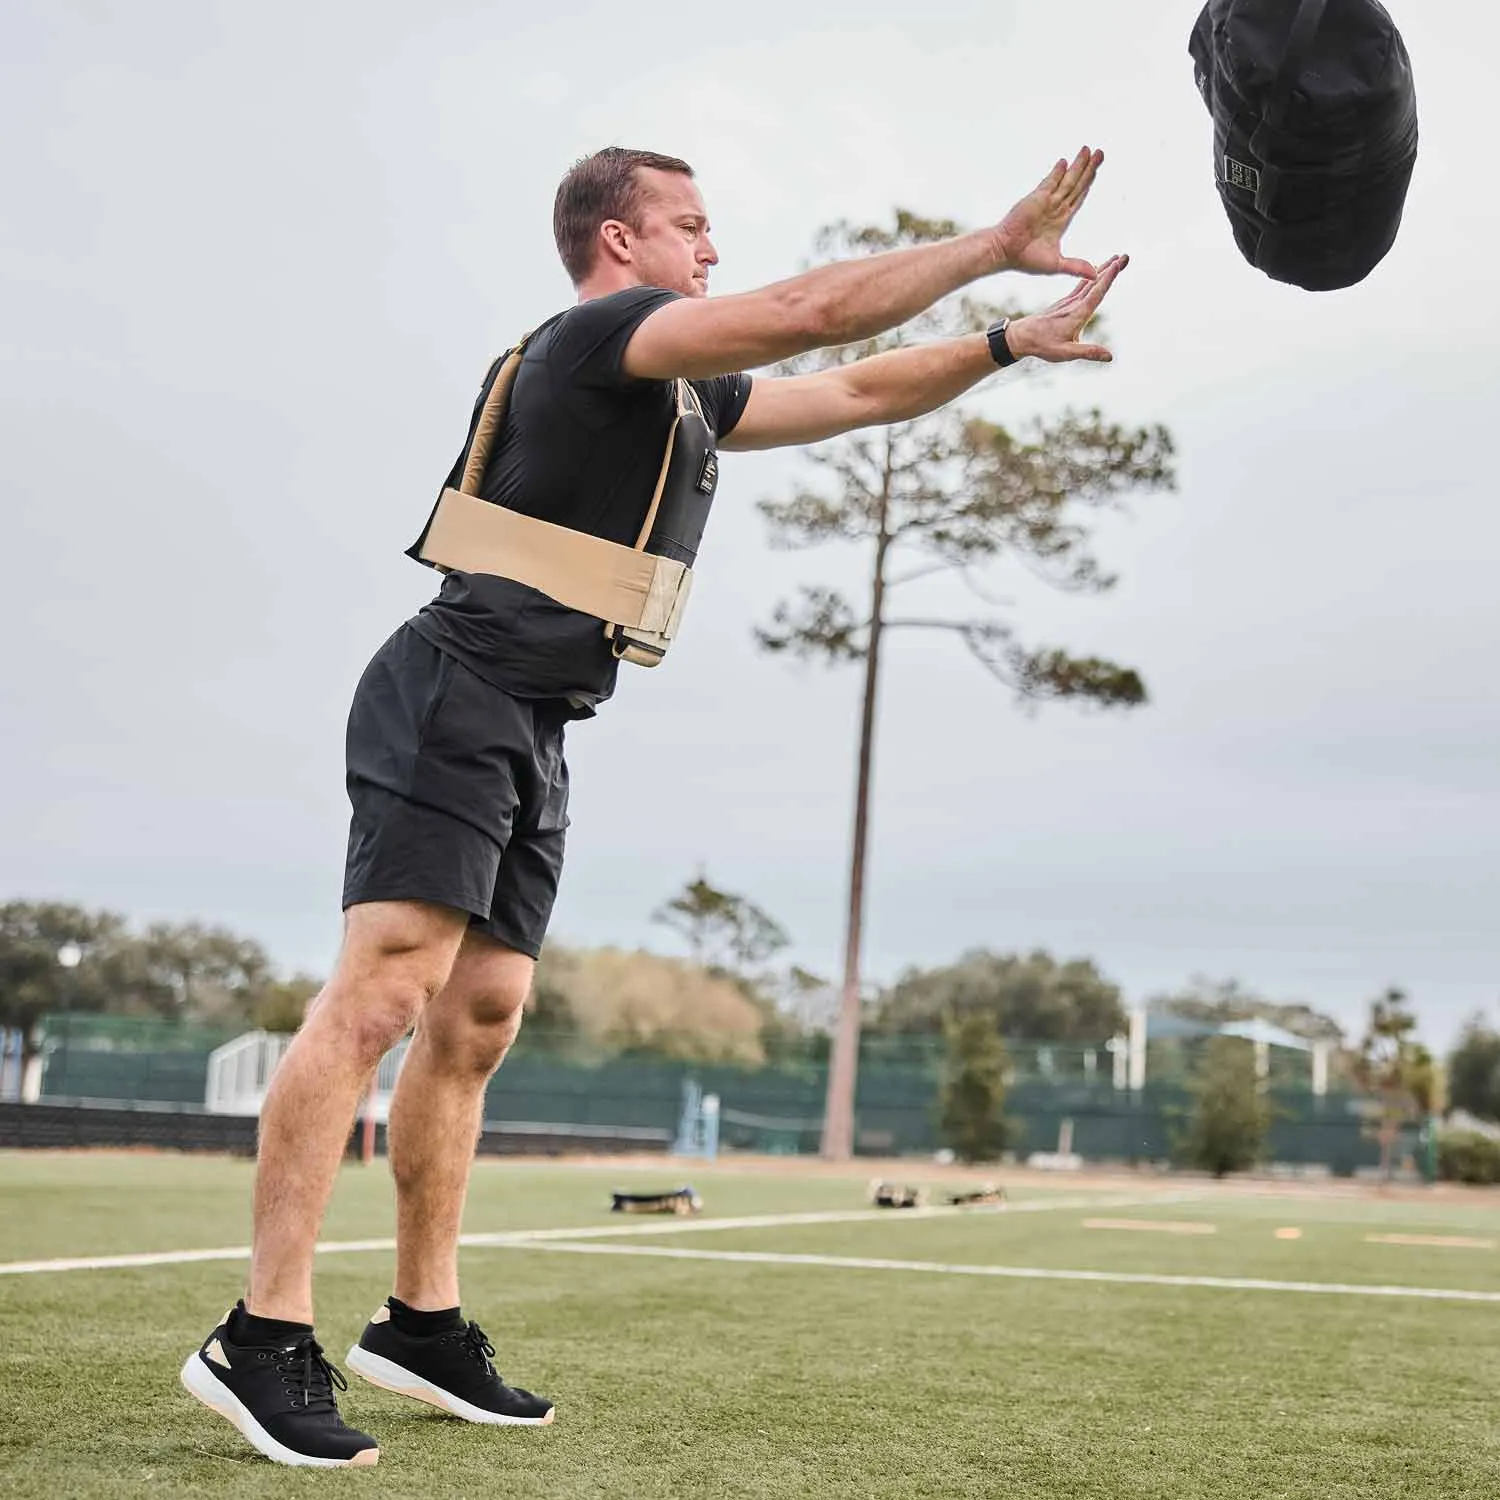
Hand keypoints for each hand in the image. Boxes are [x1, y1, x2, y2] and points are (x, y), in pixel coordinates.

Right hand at [996, 148, 1104, 277]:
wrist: (1004, 253)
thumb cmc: (1026, 259)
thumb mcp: (1056, 265)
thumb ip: (1075, 266)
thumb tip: (1094, 275)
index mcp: (1061, 221)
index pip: (1078, 198)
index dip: (1088, 184)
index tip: (1097, 170)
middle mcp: (1055, 208)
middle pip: (1076, 184)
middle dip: (1089, 168)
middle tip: (1101, 152)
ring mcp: (1045, 202)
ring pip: (1067, 181)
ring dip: (1078, 165)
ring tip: (1089, 149)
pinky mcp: (1035, 199)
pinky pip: (1049, 182)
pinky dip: (1057, 172)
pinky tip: (1065, 162)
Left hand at [1007, 255, 1128, 363]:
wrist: (1022, 336)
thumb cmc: (1043, 346)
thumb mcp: (1066, 353)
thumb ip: (1088, 352)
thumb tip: (1110, 357)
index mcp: (1077, 314)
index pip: (1095, 294)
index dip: (1107, 279)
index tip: (1117, 264)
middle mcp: (1074, 304)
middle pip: (1096, 283)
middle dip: (1111, 269)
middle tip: (1126, 256)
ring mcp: (1069, 301)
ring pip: (1089, 282)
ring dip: (1104, 269)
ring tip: (1117, 258)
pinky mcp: (1065, 302)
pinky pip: (1082, 285)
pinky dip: (1092, 275)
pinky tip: (1097, 269)